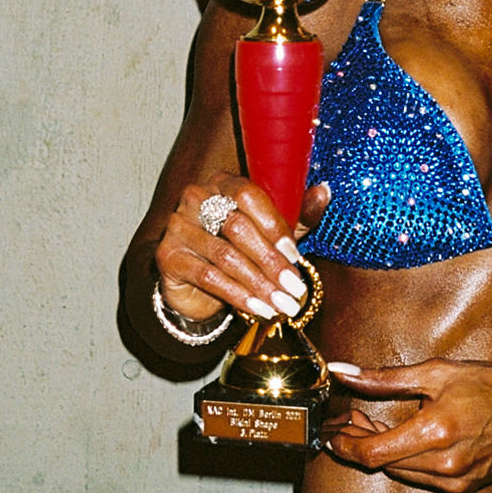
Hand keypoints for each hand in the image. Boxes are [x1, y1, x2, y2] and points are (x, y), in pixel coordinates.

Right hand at [154, 175, 330, 326]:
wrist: (199, 281)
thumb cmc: (243, 247)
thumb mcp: (273, 231)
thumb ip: (297, 215)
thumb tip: (323, 192)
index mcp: (225, 183)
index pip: (249, 196)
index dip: (274, 226)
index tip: (296, 256)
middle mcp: (196, 198)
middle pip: (237, 228)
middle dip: (271, 262)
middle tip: (295, 288)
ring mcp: (178, 226)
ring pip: (225, 256)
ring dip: (259, 284)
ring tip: (283, 304)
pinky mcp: (168, 256)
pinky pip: (208, 277)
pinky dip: (239, 295)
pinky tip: (259, 309)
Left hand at [323, 359, 491, 492]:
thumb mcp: (438, 372)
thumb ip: (385, 378)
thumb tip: (344, 373)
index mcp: (436, 431)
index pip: (371, 452)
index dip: (344, 445)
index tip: (332, 432)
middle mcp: (445, 462)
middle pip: (381, 464)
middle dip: (360, 443)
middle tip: (353, 420)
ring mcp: (455, 479)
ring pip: (399, 473)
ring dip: (383, 453)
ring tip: (378, 428)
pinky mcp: (464, 488)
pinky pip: (422, 478)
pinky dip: (409, 461)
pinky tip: (409, 442)